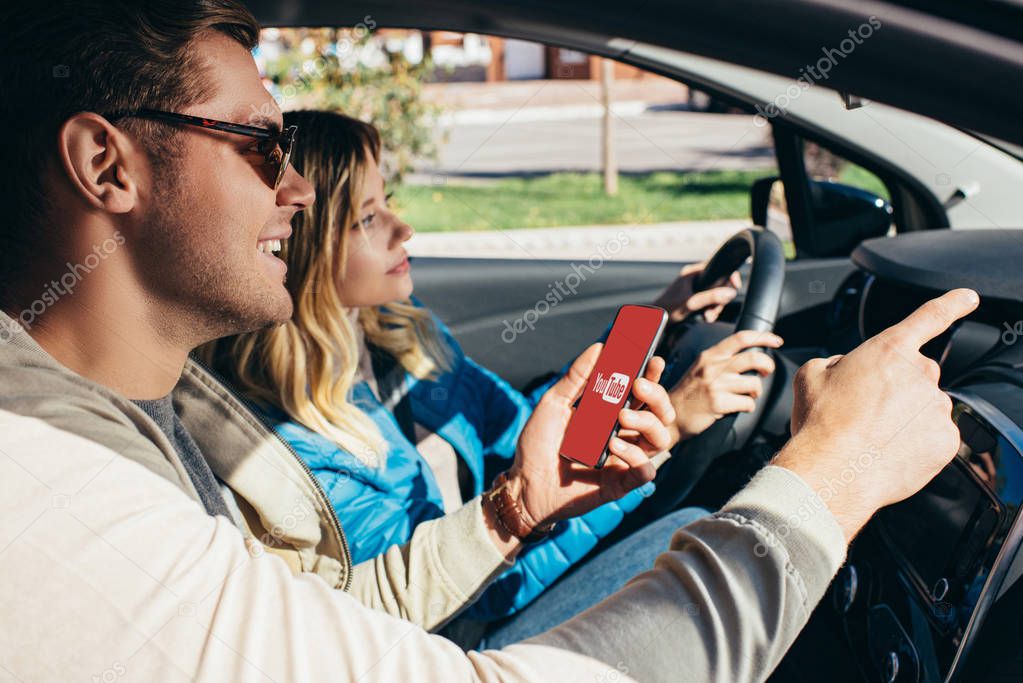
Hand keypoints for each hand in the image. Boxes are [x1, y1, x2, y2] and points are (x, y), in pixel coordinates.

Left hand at [506, 344, 675, 527]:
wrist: (523, 484)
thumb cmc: (538, 444)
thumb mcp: (553, 403)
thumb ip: (577, 377)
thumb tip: (599, 347)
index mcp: (611, 414)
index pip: (642, 394)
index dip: (653, 376)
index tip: (653, 359)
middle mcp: (623, 434)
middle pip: (660, 414)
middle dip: (657, 396)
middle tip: (638, 385)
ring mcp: (624, 459)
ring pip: (659, 439)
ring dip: (647, 422)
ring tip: (622, 415)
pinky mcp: (621, 483)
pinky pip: (646, 470)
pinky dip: (636, 457)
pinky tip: (615, 446)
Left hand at [652, 261, 741, 322]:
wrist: (654, 321)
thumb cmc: (667, 310)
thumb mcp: (690, 304)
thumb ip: (709, 297)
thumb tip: (730, 293)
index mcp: (693, 272)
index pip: (718, 267)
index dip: (729, 276)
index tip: (735, 286)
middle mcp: (694, 278)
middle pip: (719, 283)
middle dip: (720, 299)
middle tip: (714, 311)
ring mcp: (695, 288)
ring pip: (715, 294)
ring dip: (715, 307)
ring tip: (708, 317)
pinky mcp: (694, 297)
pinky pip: (709, 301)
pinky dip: (710, 309)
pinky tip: (706, 317)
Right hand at [669, 330, 782, 440]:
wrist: (670, 417)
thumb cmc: (690, 394)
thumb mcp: (701, 368)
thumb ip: (721, 361)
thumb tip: (751, 357)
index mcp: (709, 356)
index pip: (741, 338)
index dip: (763, 337)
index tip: (777, 340)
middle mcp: (712, 367)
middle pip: (754, 359)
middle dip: (768, 366)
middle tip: (766, 372)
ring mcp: (715, 385)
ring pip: (754, 383)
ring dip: (756, 392)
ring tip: (747, 396)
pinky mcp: (718, 403)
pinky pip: (748, 403)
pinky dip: (748, 406)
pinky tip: (737, 407)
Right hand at [774, 288, 979, 540]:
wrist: (833, 472)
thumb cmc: (821, 424)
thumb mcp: (810, 375)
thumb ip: (836, 362)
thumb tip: (845, 369)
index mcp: (888, 350)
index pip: (929, 317)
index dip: (952, 304)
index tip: (967, 298)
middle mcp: (920, 375)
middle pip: (916, 374)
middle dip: (896, 388)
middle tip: (864, 411)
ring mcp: (936, 409)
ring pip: (925, 407)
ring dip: (905, 417)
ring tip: (871, 437)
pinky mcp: (946, 441)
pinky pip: (934, 437)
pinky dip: (916, 444)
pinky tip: (887, 452)